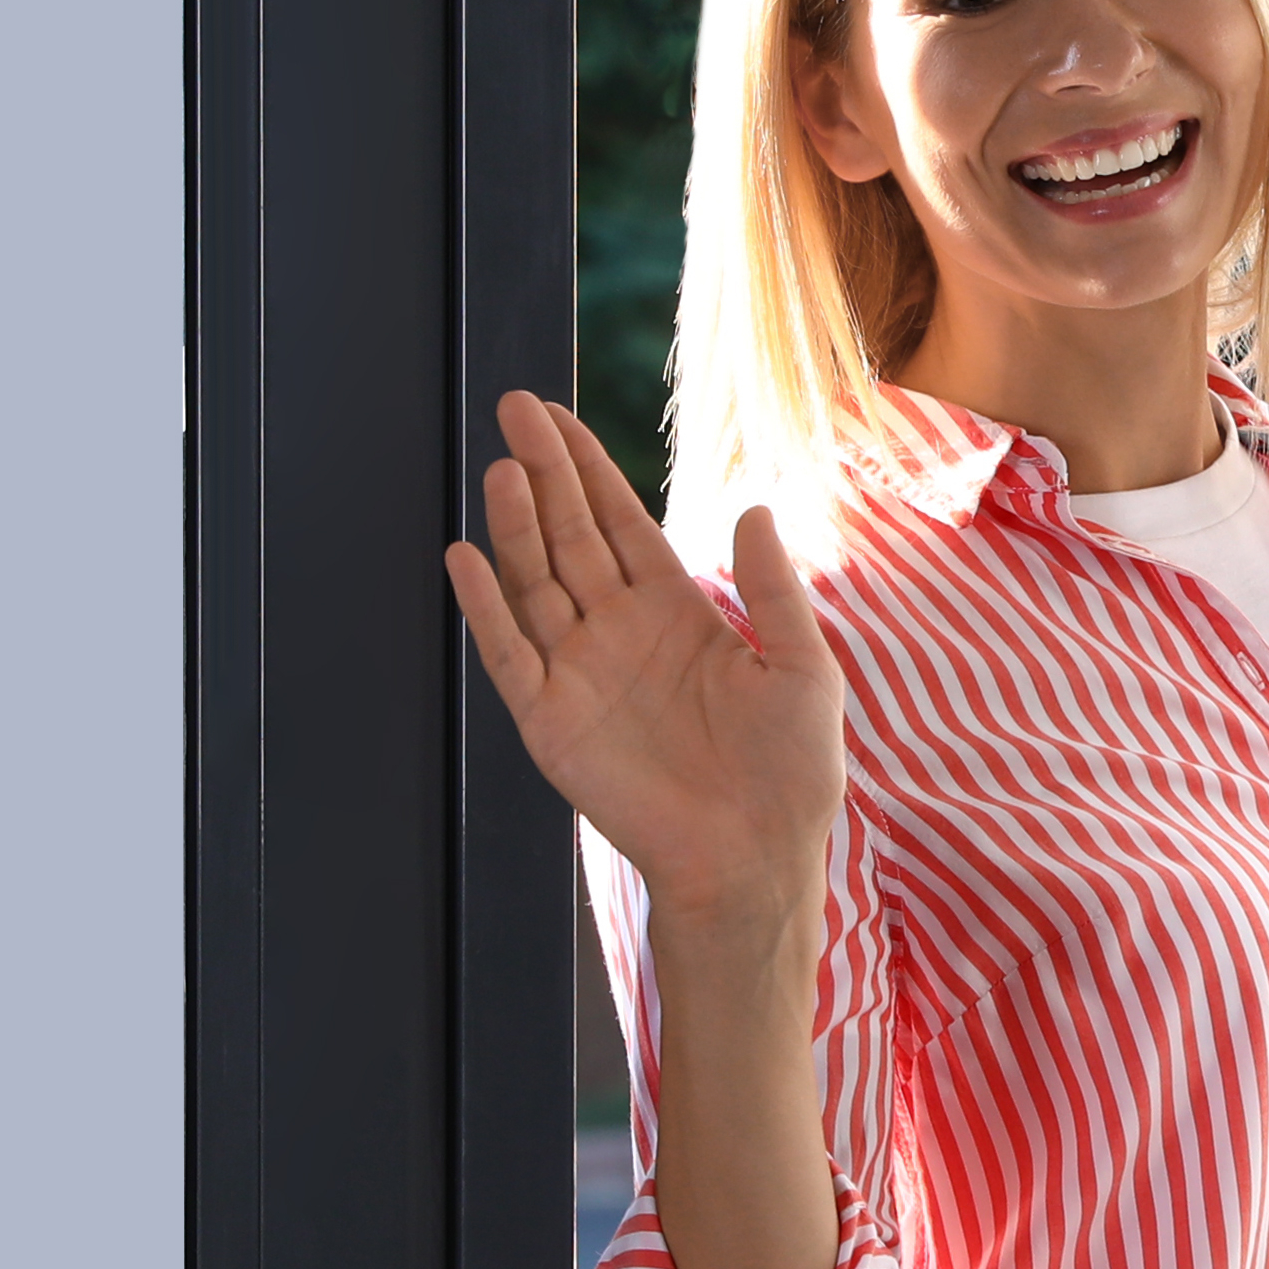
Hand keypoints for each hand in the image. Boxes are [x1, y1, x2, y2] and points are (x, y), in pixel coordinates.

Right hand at [443, 393, 845, 927]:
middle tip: (515, 410)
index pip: (618, 523)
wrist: (755, 859)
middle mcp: (618, 633)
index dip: (587, 469)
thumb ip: (773, 589)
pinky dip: (485, 609)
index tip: (556, 417)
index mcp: (674, 613)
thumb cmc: (790, 772)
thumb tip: (754, 508)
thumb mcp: (801, 666)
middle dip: (543, 473)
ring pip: (535, 583)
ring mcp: (580, 674)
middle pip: (568, 537)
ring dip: (516, 526)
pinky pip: (509, 655)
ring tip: (502, 469)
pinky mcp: (552, 721)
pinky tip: (466, 556)